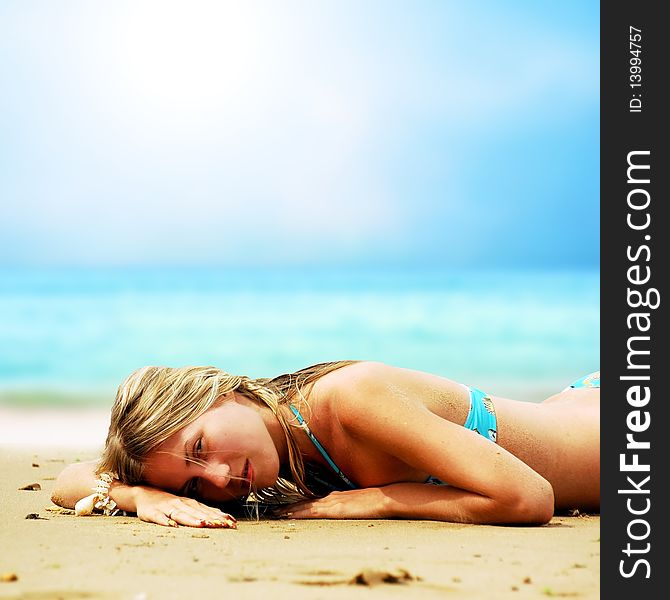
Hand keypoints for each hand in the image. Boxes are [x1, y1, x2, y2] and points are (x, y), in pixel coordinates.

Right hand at [132, 485, 236, 527]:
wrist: (144, 493)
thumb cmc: (168, 502)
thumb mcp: (186, 505)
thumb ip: (201, 512)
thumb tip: (222, 519)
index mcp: (189, 503)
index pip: (207, 510)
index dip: (219, 516)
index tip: (231, 523)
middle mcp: (180, 503)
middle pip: (197, 512)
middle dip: (210, 518)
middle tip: (222, 525)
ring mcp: (166, 507)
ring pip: (181, 514)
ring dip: (192, 519)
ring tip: (202, 524)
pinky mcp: (152, 513)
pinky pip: (159, 518)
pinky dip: (165, 521)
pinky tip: (171, 526)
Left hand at [274, 488, 388, 519]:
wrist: (384, 497)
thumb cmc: (375, 502)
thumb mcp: (357, 505)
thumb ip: (347, 507)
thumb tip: (341, 513)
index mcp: (334, 497)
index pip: (311, 501)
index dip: (296, 505)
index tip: (283, 508)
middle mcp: (330, 498)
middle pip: (304, 502)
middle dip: (288, 507)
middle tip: (271, 510)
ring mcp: (332, 502)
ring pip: (305, 506)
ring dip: (290, 510)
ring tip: (275, 513)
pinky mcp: (335, 509)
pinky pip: (313, 511)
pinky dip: (300, 513)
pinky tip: (291, 516)